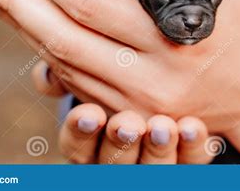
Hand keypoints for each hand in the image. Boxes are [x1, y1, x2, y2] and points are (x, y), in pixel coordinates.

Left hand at [0, 0, 239, 131]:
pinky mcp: (132, 112)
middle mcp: (150, 78)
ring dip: (19, 28)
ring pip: (61, 65)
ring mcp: (138, 103)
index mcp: (173, 36)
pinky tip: (26, 29)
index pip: (88, 2)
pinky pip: (76, 84)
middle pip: (60, 39)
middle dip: (8, 3)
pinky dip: (45, 54)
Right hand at [31, 61, 211, 163]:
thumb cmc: (121, 80)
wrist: (174, 85)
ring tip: (163, 126)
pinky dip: (193, 146)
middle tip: (128, 125)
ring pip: (152, 167)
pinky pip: (192, 161)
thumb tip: (46, 74)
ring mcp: (155, 159)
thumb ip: (69, 71)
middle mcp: (122, 155)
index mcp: (93, 139)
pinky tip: (192, 127)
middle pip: (114, 161)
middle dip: (120, 144)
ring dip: (157, 149)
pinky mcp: (189, 157)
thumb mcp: (93, 74)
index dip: (80, 133)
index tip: (89, 114)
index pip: (77, 144)